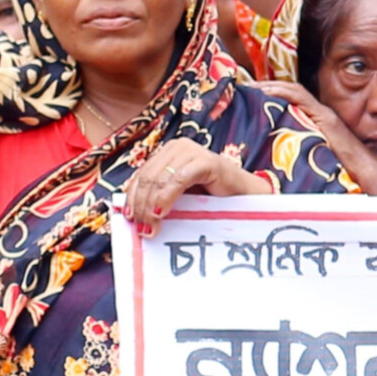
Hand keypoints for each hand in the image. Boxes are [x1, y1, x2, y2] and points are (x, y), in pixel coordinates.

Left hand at [121, 139, 270, 231]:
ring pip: (160, 179)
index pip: (142, 174)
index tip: (130, 219)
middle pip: (149, 177)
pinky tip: (161, 213)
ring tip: (150, 227)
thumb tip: (132, 215)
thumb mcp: (179, 196)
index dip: (132, 197)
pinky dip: (166, 197)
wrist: (246, 198)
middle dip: (141, 205)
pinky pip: (179, 180)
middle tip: (141, 228)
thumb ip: (159, 197)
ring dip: (151, 206)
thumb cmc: (212, 198)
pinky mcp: (206, 161)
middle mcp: (178, 147)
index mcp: (168, 152)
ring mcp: (192, 151)